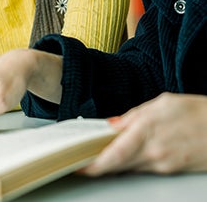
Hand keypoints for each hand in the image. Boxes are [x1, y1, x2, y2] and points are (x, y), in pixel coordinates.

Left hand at [82, 93, 206, 175]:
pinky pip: (146, 168)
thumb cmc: (197, 111)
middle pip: (118, 164)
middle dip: (99, 164)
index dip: (94, 164)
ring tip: (101, 153)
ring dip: (114, 163)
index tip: (80, 165)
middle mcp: (155, 152)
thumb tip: (113, 124)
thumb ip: (133, 115)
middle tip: (84, 160)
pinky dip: (132, 162)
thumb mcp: (161, 103)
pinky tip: (128, 154)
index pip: (113, 154)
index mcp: (147, 130)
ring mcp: (165, 164)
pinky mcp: (173, 170)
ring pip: (130, 167)